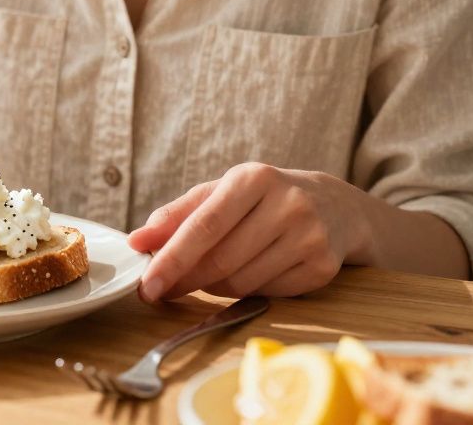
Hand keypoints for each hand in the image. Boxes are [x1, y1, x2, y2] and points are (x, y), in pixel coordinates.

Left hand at [127, 162, 371, 301]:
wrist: (335, 207)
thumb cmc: (263, 199)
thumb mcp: (220, 193)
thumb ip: (176, 215)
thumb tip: (137, 241)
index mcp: (253, 178)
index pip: (204, 225)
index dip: (172, 259)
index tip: (147, 284)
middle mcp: (287, 204)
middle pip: (221, 259)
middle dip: (184, 280)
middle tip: (160, 291)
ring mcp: (310, 236)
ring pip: (242, 282)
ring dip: (214, 287)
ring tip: (209, 276)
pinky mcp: (323, 267)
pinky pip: (267, 294)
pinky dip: (246, 292)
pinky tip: (247, 275)